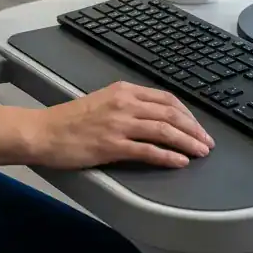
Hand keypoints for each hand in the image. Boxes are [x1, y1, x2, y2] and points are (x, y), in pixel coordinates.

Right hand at [28, 81, 214, 169]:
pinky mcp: (112, 145)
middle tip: (207, 142)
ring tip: (201, 152)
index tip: (197, 126)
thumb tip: (154, 117)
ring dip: (187, 142)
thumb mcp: (103, 101)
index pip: (165, 98)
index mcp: (123, 90)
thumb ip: (128, 105)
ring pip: (163, 130)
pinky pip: (147, 150)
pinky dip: (167, 156)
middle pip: (170, 113)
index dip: (186, 113)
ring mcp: (119, 124)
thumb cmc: (71, 120)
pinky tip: (180, 162)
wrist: (45, 132)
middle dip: (193, 128)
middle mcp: (124, 103)